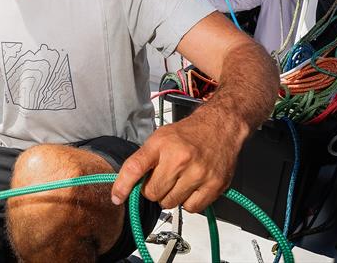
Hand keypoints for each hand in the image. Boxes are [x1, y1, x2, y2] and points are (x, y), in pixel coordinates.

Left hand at [111, 113, 244, 212]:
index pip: (134, 168)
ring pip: (170, 203)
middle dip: (153, 190)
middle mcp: (179, 159)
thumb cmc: (188, 134)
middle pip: (152, 193)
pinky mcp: (214, 185)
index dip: (122, 186)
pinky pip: (192, 208)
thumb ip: (144, 160)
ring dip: (171, 197)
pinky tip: (191, 187)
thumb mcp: (159, 138)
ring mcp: (198, 173)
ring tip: (179, 181)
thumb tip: (127, 186)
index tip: (117, 197)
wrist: (220, 127)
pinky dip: (189, 202)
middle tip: (162, 178)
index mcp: (161, 144)